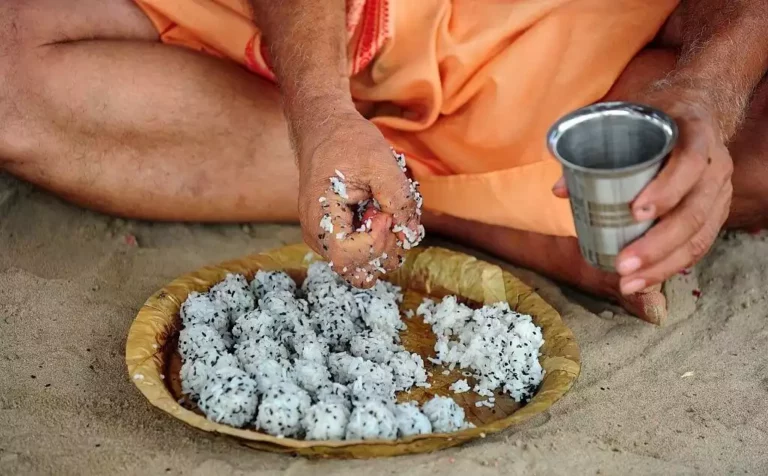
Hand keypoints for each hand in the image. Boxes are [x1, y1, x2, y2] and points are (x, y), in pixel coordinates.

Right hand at [294, 101, 421, 286]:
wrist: (325, 130)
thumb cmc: (347, 141)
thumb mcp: (382, 163)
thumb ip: (400, 200)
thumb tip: (409, 234)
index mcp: (320, 218)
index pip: (348, 258)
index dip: (374, 242)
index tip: (381, 212)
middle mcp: (318, 237)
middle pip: (359, 269)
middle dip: (386, 245)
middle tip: (387, 208)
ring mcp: (327, 241)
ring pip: (365, 266)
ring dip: (386, 243)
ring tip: (384, 208)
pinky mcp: (337, 238)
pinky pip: (364, 254)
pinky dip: (381, 239)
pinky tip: (380, 212)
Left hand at [553, 87, 732, 293]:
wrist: (694, 108)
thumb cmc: (654, 115)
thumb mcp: (626, 116)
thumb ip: (591, 146)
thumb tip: (561, 189)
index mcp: (696, 134)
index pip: (688, 163)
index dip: (666, 190)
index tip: (635, 212)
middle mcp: (715, 165)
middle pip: (693, 212)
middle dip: (656, 245)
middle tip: (623, 265)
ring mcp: (719, 192)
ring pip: (698, 236)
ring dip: (662, 265)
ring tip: (629, 282)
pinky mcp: (715, 213)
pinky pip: (699, 245)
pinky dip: (672, 266)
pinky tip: (647, 280)